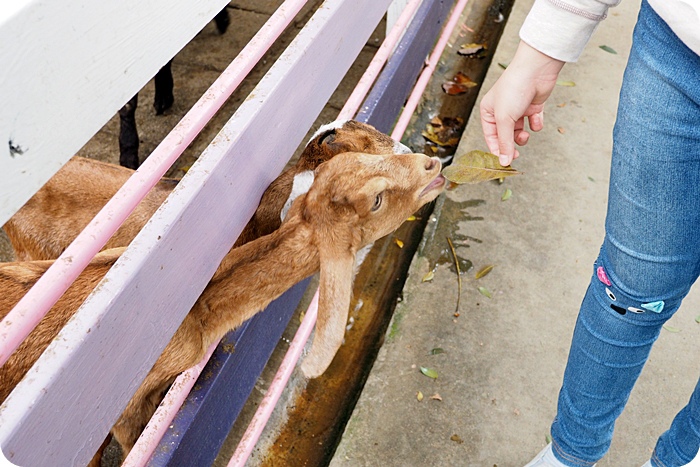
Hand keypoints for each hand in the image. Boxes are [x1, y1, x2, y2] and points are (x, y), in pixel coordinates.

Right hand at [480, 41, 564, 165]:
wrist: (536, 70)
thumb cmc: (513, 89)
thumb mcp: (505, 119)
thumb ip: (505, 142)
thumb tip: (504, 162)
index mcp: (489, 112)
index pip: (491, 137)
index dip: (497, 150)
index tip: (504, 162)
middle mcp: (502, 111)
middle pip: (506, 136)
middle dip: (511, 145)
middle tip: (516, 156)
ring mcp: (518, 109)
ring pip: (519, 132)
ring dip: (523, 137)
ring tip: (525, 135)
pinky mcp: (533, 107)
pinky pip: (533, 123)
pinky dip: (536, 123)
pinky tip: (536, 118)